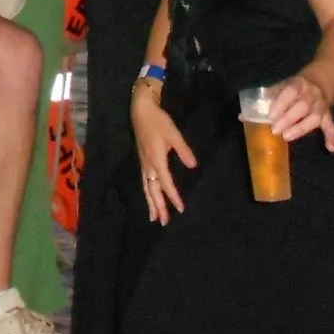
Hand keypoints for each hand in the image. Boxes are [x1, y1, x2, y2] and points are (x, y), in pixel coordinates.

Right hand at [132, 85, 197, 223]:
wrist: (140, 110)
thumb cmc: (158, 121)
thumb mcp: (173, 133)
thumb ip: (183, 150)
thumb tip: (193, 166)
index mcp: (156, 159)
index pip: (166, 183)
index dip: (173, 196)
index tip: (181, 208)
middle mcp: (148, 165)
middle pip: (153, 190)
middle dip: (158, 206)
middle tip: (163, 222)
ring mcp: (143, 163)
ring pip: (146, 188)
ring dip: (151, 203)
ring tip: (154, 217)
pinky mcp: (142, 160)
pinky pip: (144, 182)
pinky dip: (147, 193)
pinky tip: (149, 197)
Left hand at [263, 72, 333, 150]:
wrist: (318, 84)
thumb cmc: (293, 89)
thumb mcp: (281, 87)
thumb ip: (266, 99)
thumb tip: (244, 115)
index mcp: (299, 84)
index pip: (291, 92)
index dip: (282, 103)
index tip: (271, 115)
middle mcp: (312, 94)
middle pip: (303, 106)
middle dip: (289, 119)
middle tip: (275, 130)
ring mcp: (321, 106)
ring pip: (315, 117)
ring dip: (302, 128)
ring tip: (287, 137)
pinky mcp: (328, 116)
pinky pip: (331, 126)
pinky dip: (331, 137)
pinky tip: (330, 148)